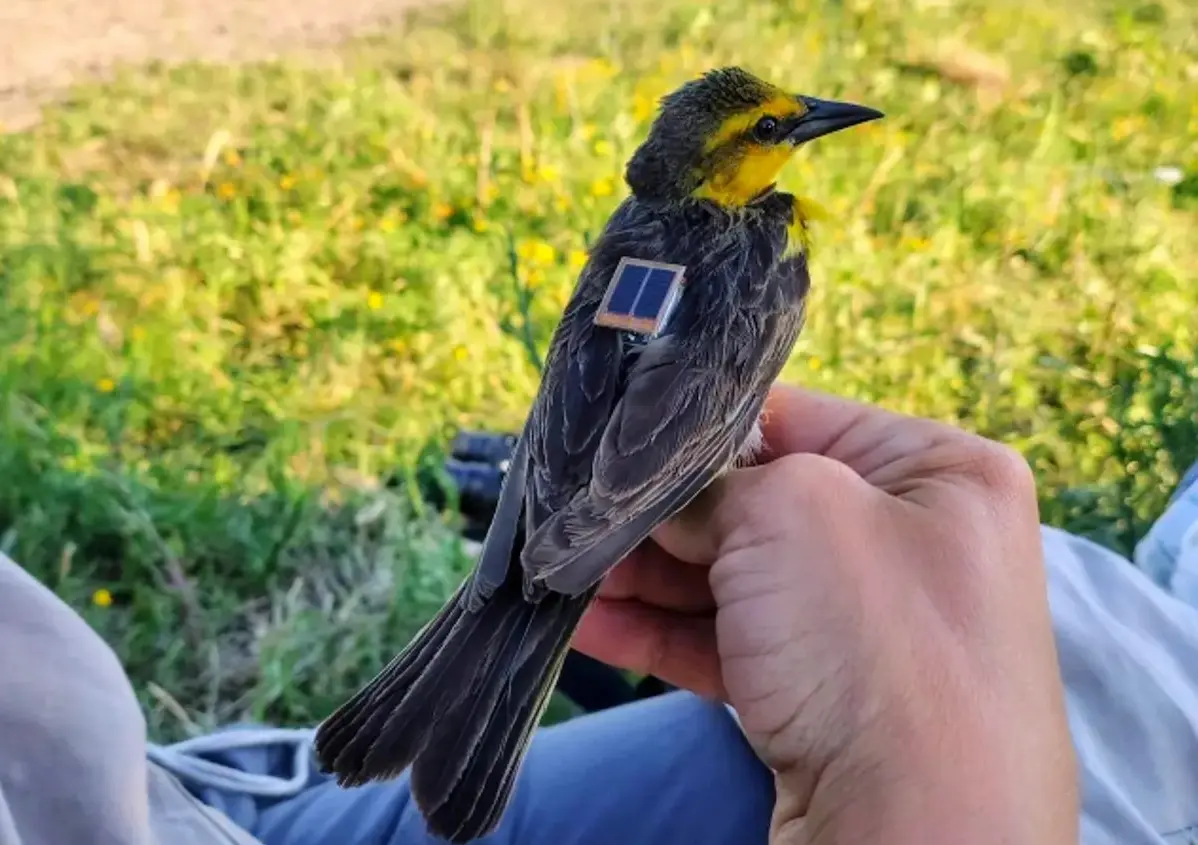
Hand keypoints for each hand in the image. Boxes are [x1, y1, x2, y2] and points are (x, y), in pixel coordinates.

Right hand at [573, 386, 1077, 844]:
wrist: (915, 835)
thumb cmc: (874, 645)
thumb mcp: (789, 512)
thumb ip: (715, 485)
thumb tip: (665, 495)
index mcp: (939, 472)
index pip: (797, 419)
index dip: (704, 431)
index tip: (622, 444)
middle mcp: (914, 542)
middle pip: (759, 504)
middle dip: (664, 516)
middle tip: (582, 517)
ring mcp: (870, 627)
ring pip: (737, 581)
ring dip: (648, 578)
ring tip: (568, 573)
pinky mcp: (827, 696)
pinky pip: (734, 645)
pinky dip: (663, 634)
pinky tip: (592, 625)